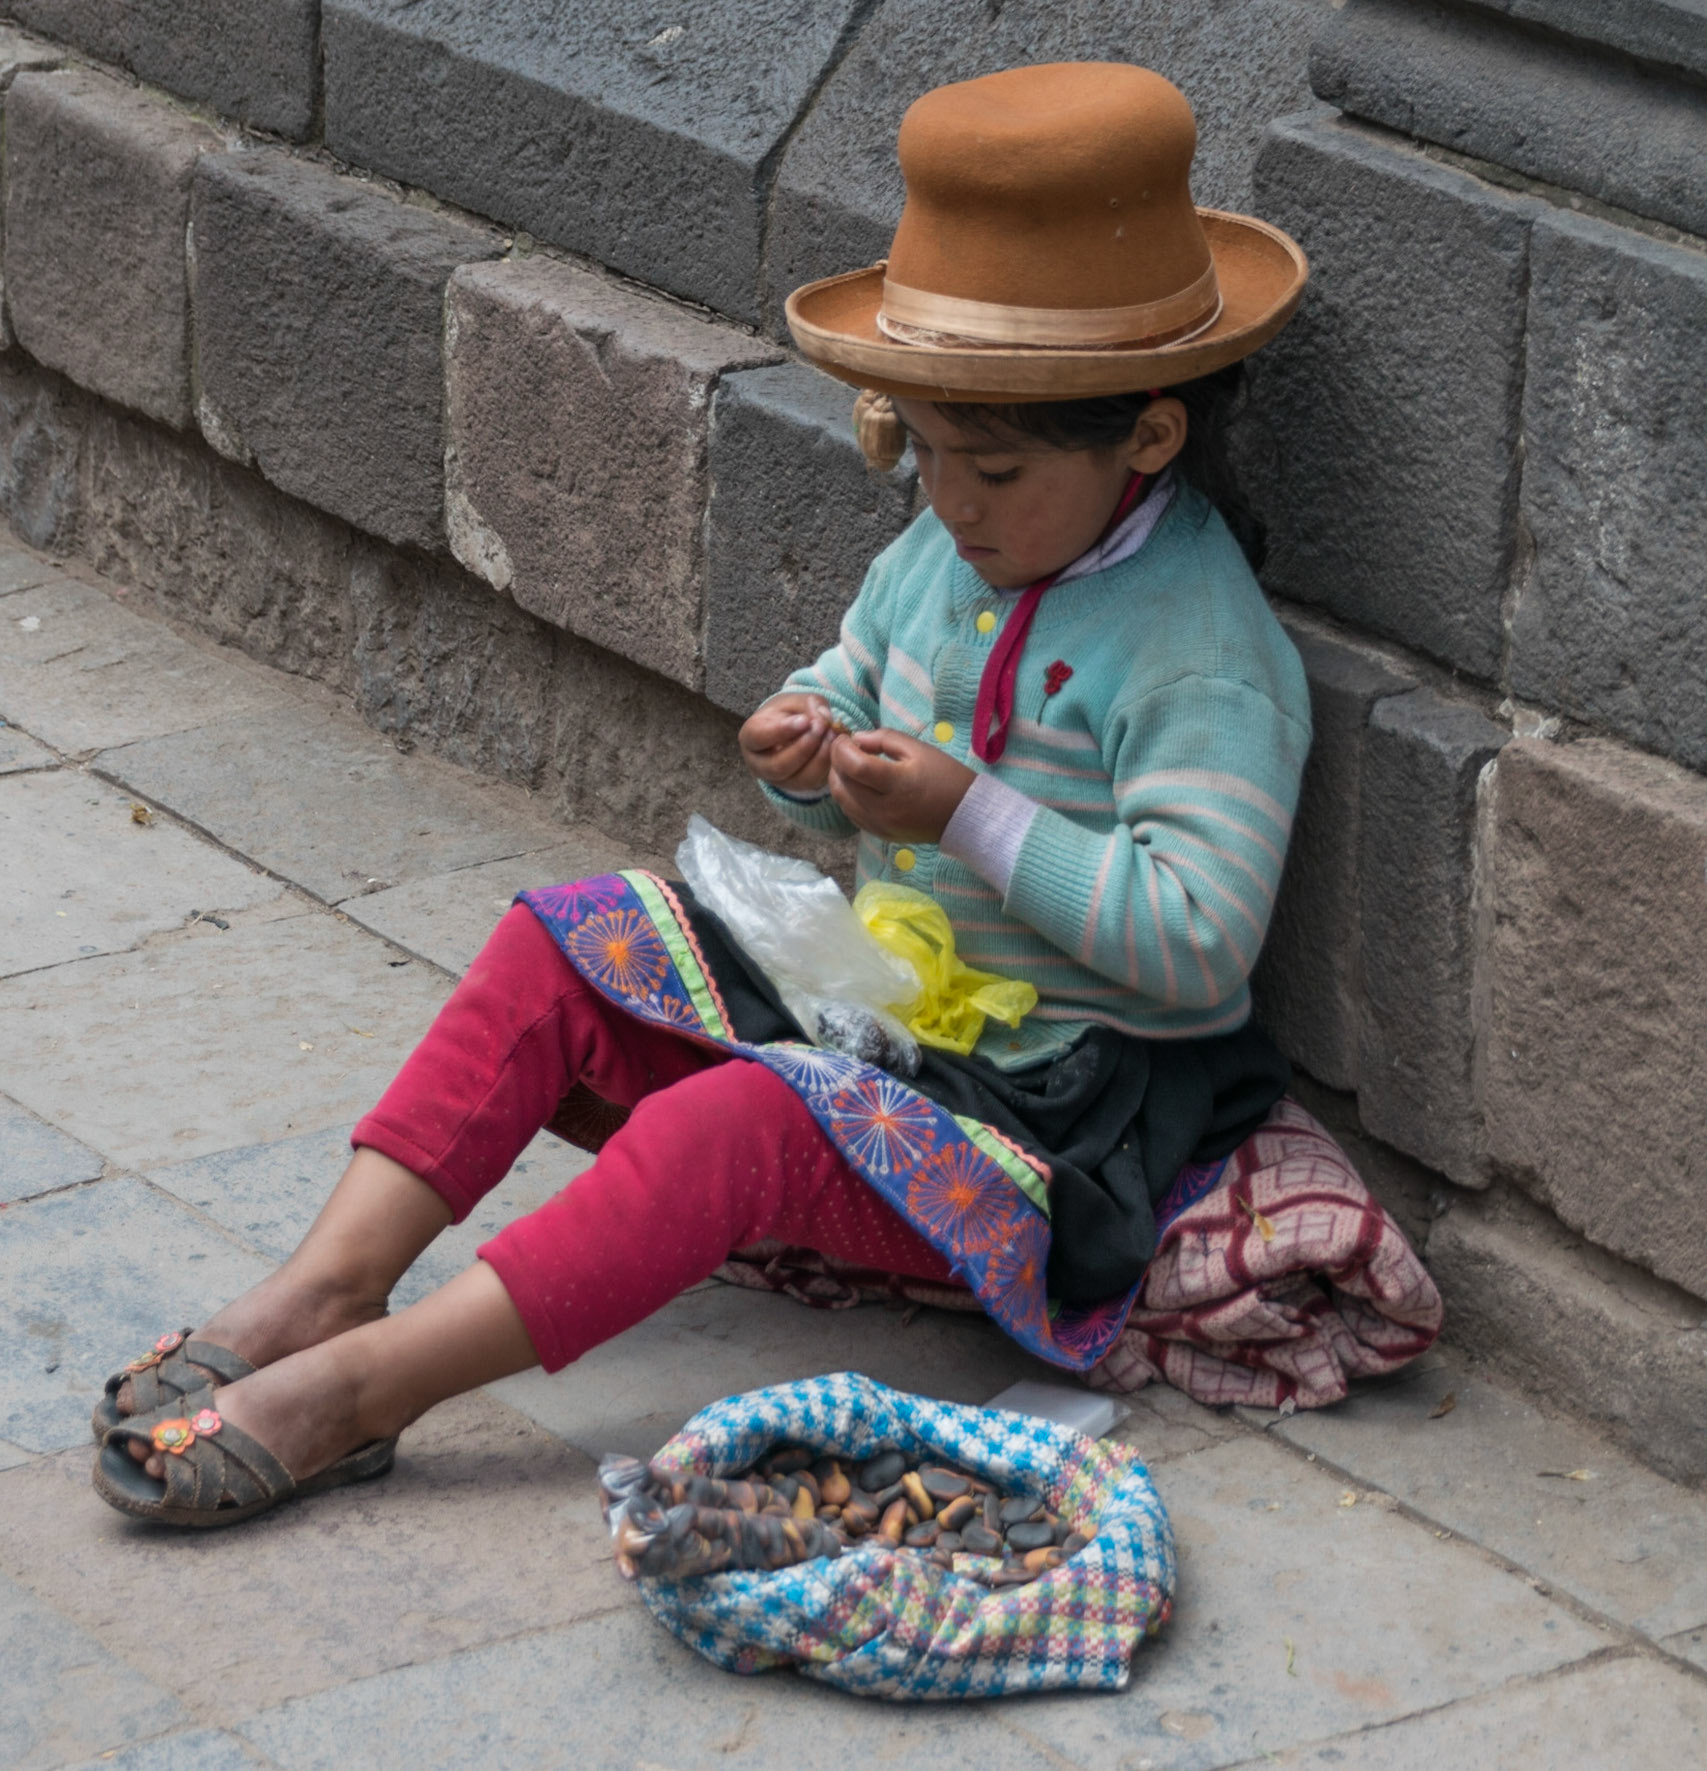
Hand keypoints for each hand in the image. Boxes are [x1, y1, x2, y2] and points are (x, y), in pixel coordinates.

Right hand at [740, 694, 838, 792]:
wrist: (794, 729)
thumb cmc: (790, 713)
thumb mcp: (796, 701)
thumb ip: (808, 704)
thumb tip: (823, 718)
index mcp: (750, 737)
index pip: (759, 737)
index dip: (782, 730)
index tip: (804, 721)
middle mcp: (758, 764)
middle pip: (778, 765)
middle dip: (804, 747)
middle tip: (822, 728)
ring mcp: (777, 780)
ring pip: (798, 778)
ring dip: (819, 757)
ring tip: (832, 735)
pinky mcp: (797, 786)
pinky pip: (813, 782)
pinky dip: (826, 765)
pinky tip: (834, 747)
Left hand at [828, 729, 975, 842]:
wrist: (963, 815)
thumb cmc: (945, 776)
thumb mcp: (918, 749)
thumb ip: (884, 738)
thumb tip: (856, 739)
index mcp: (897, 784)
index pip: (854, 766)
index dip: (842, 749)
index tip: (845, 739)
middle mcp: (884, 809)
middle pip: (843, 784)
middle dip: (837, 762)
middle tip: (845, 749)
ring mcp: (880, 825)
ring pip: (842, 801)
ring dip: (839, 780)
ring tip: (849, 766)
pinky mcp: (880, 834)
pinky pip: (852, 814)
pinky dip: (847, 797)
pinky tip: (857, 785)